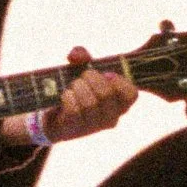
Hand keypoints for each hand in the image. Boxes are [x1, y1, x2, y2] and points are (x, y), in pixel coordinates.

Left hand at [1, 45, 137, 146]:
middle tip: (83, 76)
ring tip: (73, 85)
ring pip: (89, 103)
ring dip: (78, 87)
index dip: (119, 81)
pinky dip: (68, 97)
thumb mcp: (82, 69)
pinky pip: (73, 111)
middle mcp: (110, 118)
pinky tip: (66, 95)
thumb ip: (82, 56)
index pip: (131, 94)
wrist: (55, 114)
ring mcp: (92, 127)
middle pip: (106, 94)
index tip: (107, 73)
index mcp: (119, 104)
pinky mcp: (74, 130)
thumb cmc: (77, 89)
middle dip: (91, 77)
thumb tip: (77, 56)